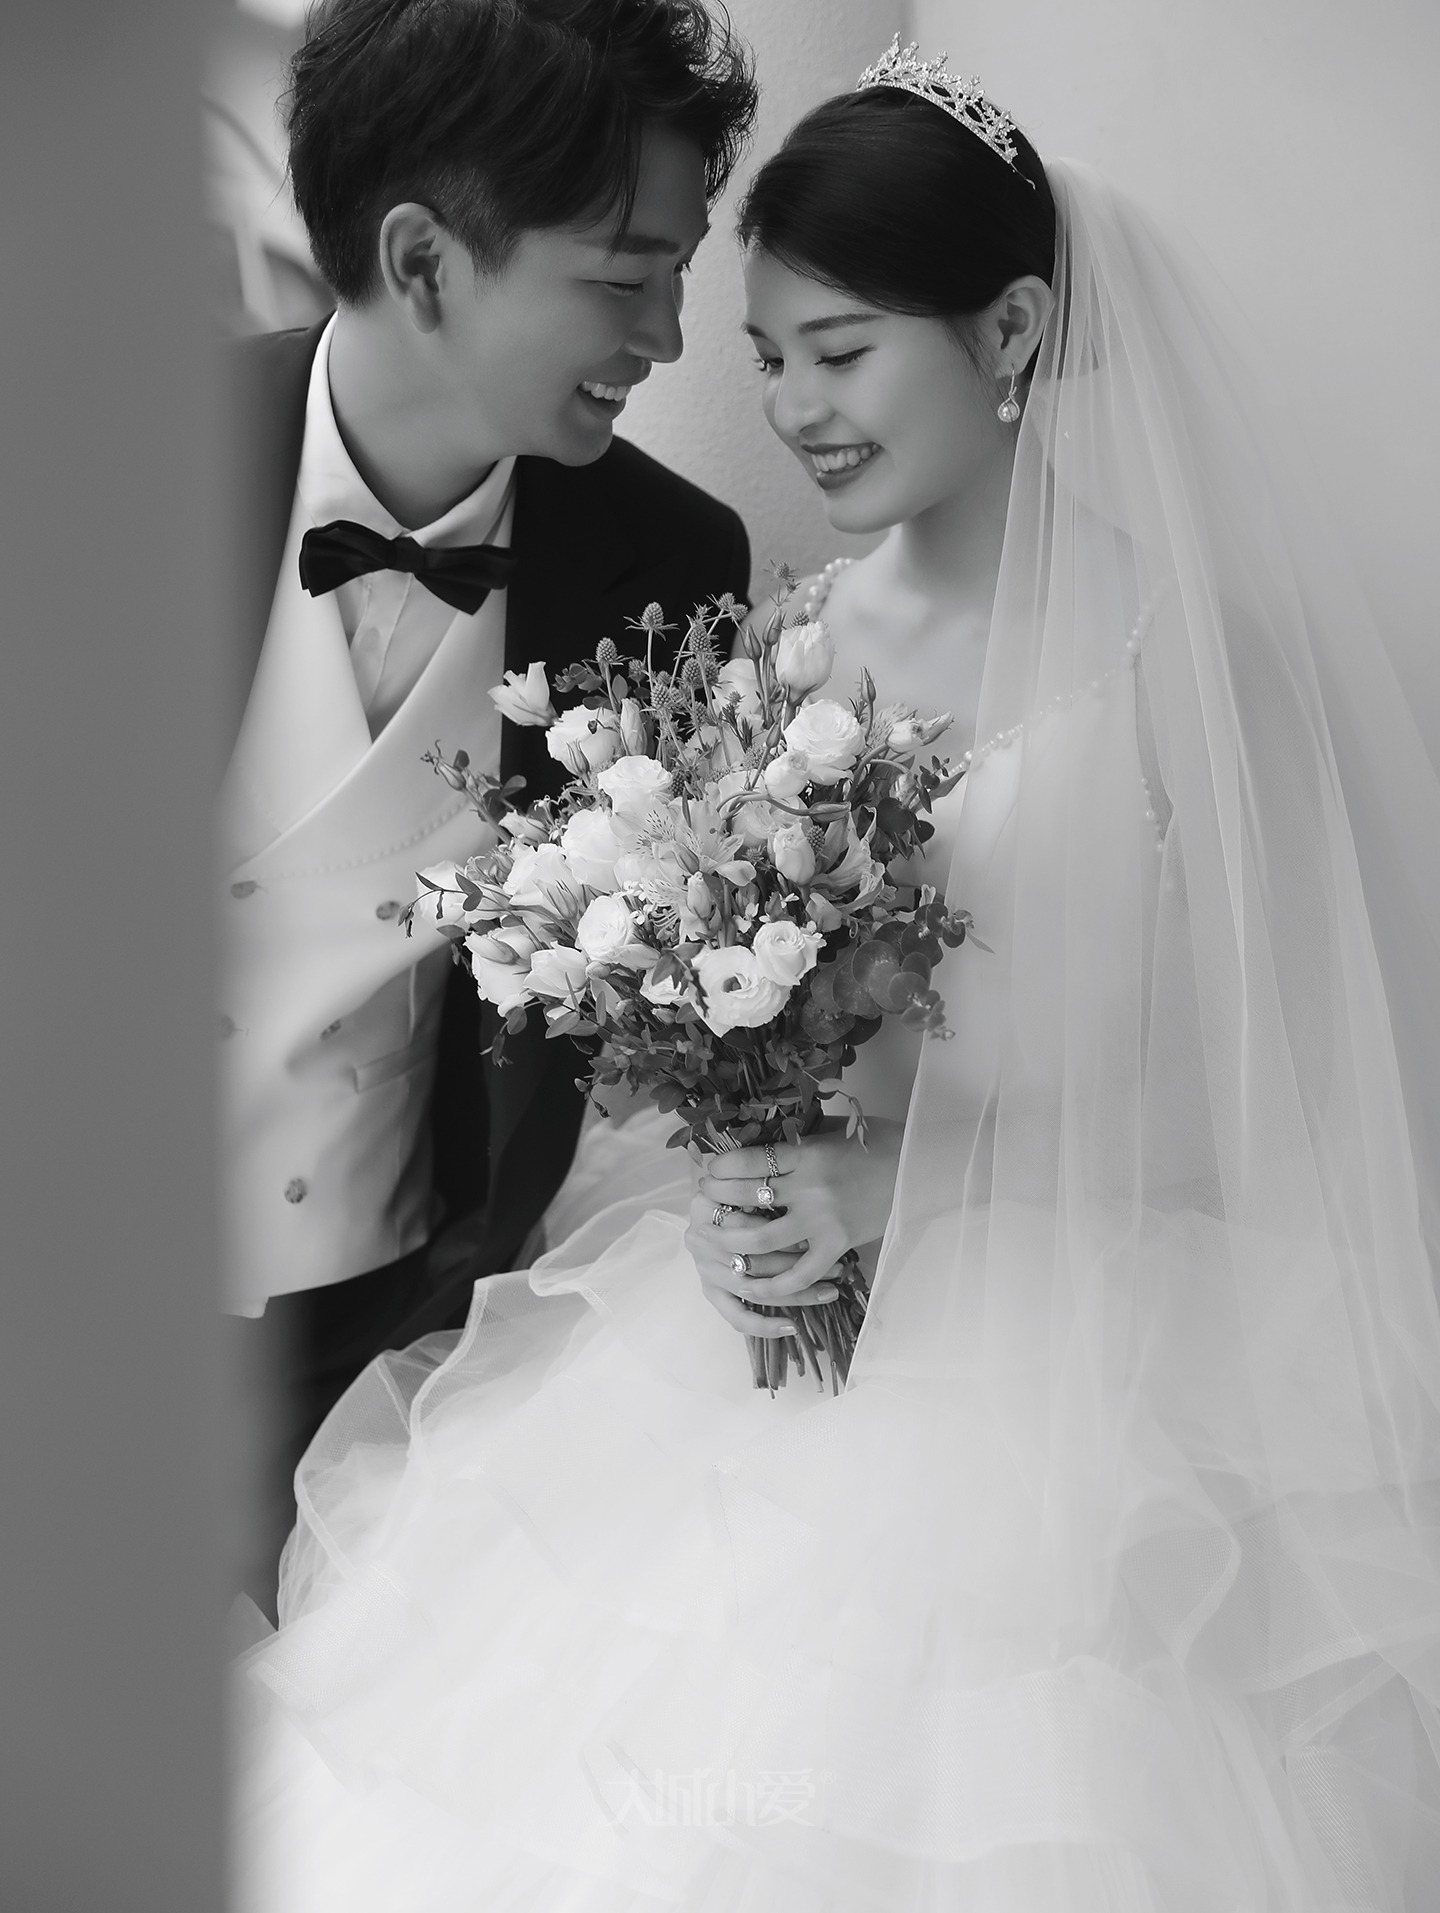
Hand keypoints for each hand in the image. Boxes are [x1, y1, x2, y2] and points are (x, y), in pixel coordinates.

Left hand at [683, 1117, 903, 1337]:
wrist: (922, 1170)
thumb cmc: (880, 1143)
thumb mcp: (835, 1129)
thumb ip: (798, 1136)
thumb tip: (755, 1136)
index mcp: (808, 1153)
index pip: (749, 1161)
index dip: (721, 1168)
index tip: (710, 1170)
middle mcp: (811, 1189)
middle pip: (746, 1198)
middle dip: (717, 1198)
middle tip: (706, 1198)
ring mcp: (823, 1222)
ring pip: (761, 1240)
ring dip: (729, 1239)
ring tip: (714, 1235)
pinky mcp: (838, 1247)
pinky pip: (798, 1274)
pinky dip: (774, 1285)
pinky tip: (753, 1284)